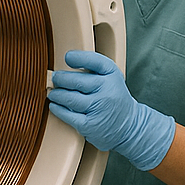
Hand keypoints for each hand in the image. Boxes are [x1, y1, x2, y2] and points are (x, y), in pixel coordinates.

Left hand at [48, 50, 174, 170]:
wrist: (130, 126)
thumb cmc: (113, 98)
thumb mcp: (111, 78)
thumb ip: (92, 70)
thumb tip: (64, 64)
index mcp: (112, 75)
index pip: (93, 61)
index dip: (78, 58)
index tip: (68, 58)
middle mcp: (107, 90)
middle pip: (75, 80)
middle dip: (60, 78)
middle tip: (55, 78)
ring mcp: (98, 108)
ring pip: (68, 98)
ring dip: (56, 94)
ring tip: (54, 93)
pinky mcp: (90, 125)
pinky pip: (67, 114)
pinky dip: (57, 109)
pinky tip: (55, 105)